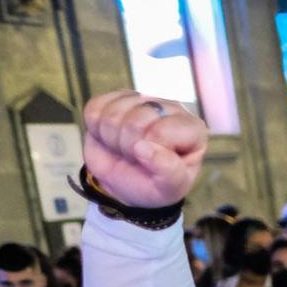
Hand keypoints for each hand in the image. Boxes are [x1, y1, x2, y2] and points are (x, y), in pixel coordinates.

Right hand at [82, 91, 206, 206]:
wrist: (127, 184)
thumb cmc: (155, 185)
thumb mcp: (170, 188)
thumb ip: (168, 172)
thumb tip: (144, 147)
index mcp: (193, 129)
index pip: (160, 132)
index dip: (148, 153)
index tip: (153, 164)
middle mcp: (170, 108)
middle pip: (134, 122)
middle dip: (128, 148)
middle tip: (136, 158)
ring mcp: (142, 99)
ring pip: (112, 114)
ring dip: (112, 140)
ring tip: (125, 149)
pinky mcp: (115, 98)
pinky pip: (94, 109)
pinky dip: (96, 130)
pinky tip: (111, 137)